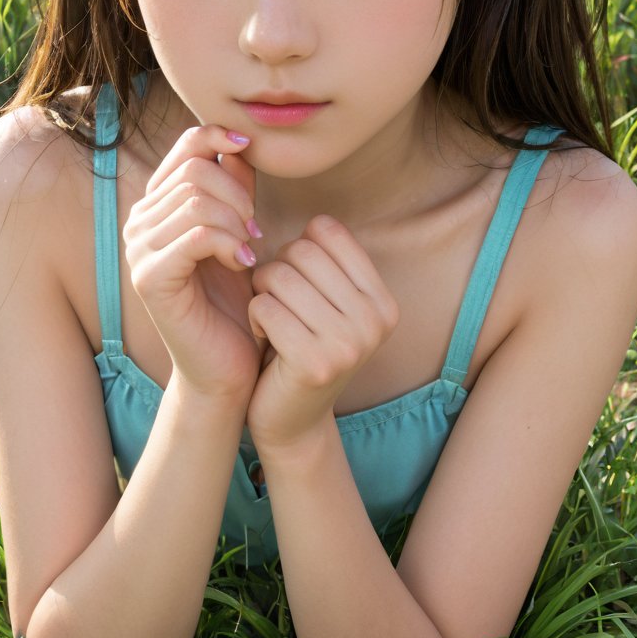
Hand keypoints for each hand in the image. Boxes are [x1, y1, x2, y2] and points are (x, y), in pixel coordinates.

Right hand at [123, 126, 262, 403]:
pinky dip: (229, 244)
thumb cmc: (235, 299)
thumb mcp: (239, 230)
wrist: (225, 365)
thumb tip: (238, 144)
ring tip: (251, 248)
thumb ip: (236, 187)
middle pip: (195, 172)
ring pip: (196, 201)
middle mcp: (139, 222)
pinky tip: (244, 263)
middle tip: (256, 229)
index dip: (220, 139)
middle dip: (238, 194)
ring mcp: (138, 250)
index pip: (186, 146)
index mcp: (158, 205)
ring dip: (236, 221)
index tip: (251, 152)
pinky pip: (196, 236)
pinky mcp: (150, 278)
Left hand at [246, 215, 399, 453]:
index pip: (328, 231)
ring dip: (262, 294)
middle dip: (275, 270)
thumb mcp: (324, 300)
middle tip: (277, 302)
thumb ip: (323, 258)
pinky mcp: (315, 363)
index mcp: (383, 300)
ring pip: (279, 276)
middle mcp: (375, 320)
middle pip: (301, 250)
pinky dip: (253, 318)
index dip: (298, 247)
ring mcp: (349, 344)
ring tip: (271, 321)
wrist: (292, 419)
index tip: (297, 280)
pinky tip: (265, 340)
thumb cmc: (300, 344)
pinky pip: (263, 307)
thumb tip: (311, 218)